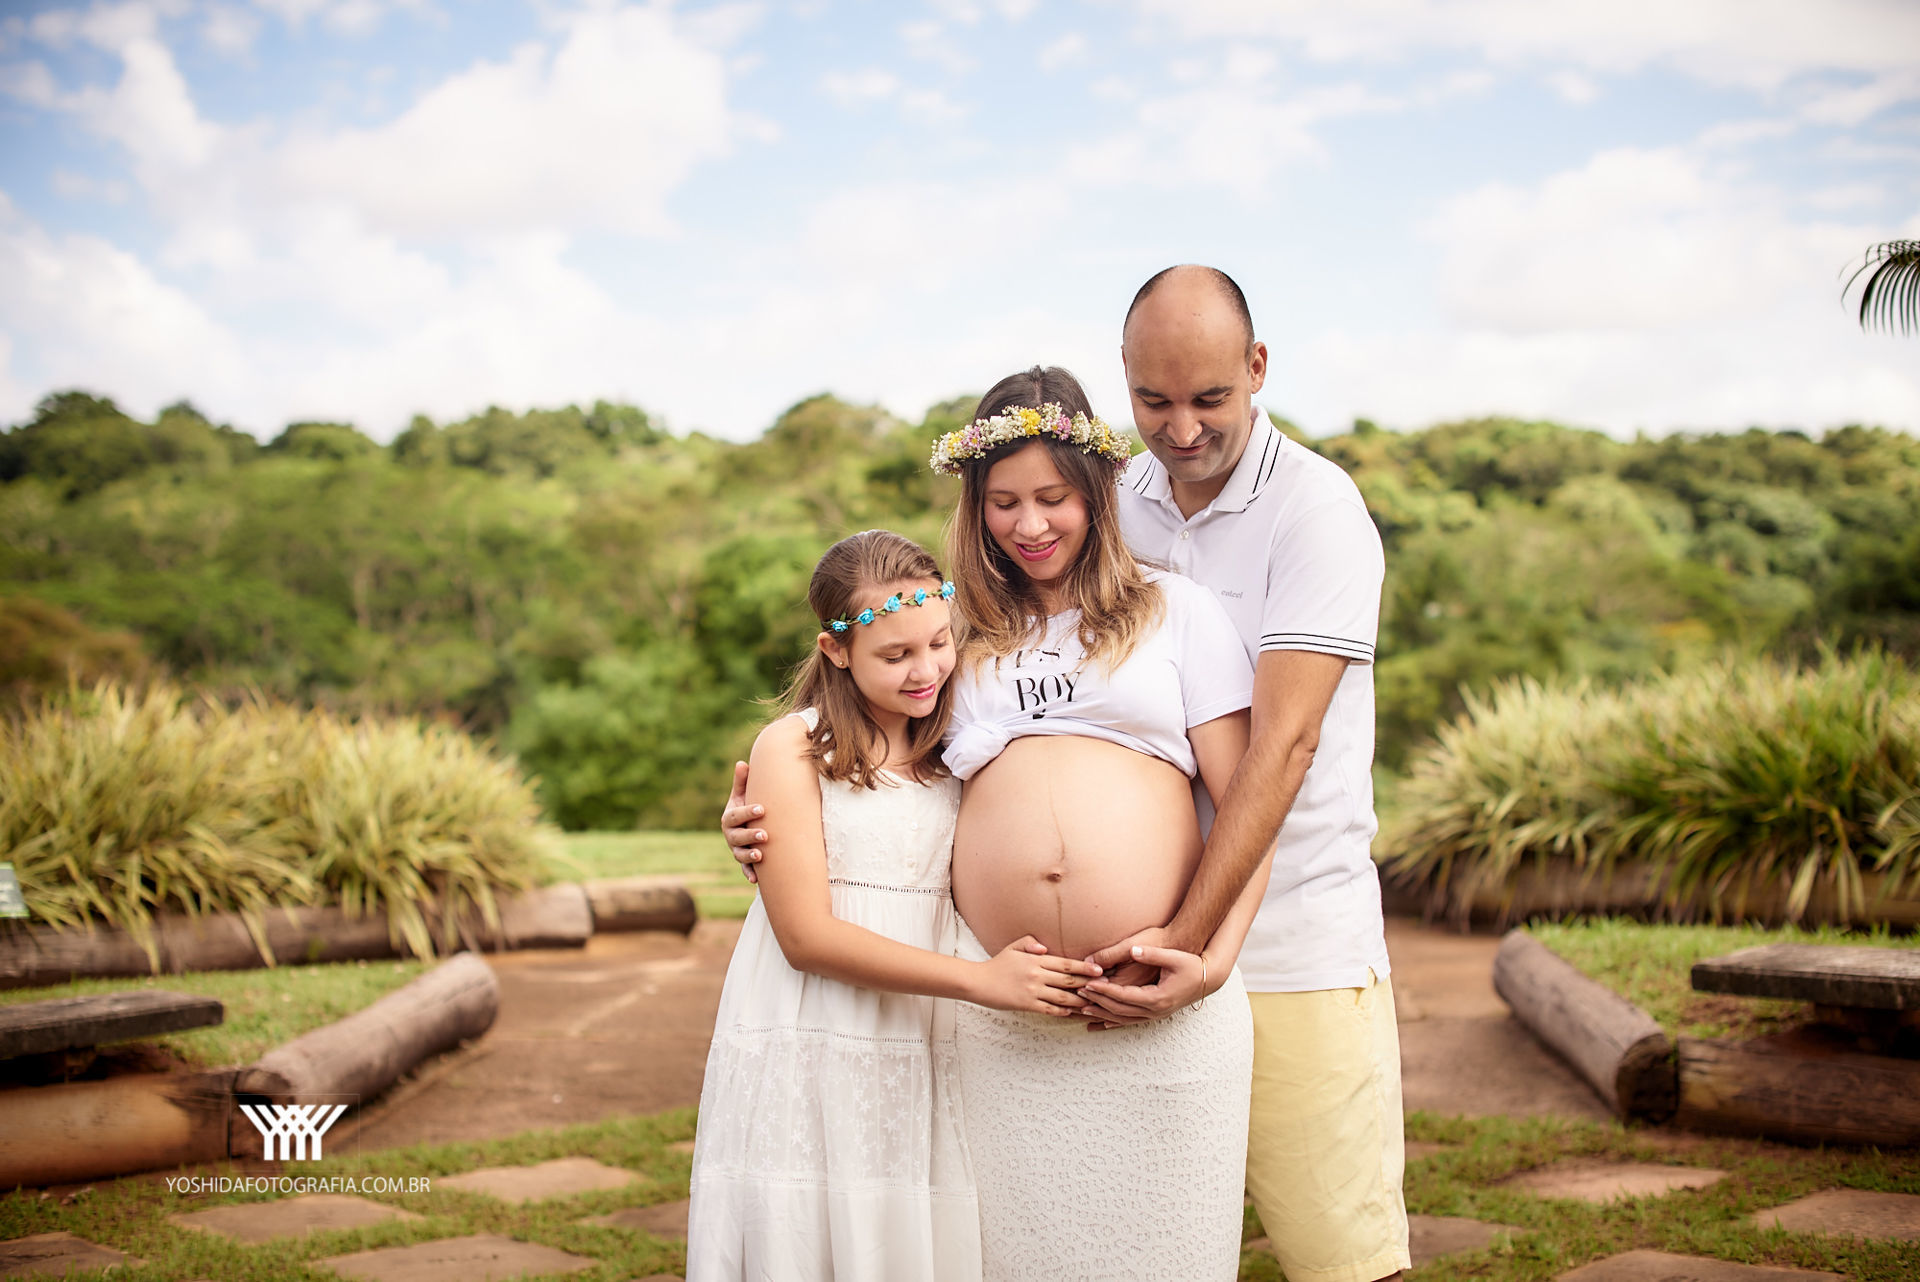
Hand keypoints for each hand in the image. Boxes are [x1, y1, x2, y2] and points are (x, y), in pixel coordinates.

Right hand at [720, 761, 765, 883]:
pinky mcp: (744, 862)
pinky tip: (755, 880)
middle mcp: (730, 835)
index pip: (736, 815)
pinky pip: (744, 870)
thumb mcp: (743, 795)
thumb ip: (743, 782)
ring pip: (739, 854)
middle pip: (736, 837)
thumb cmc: (748, 806)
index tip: (762, 809)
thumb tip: (742, 763)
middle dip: (749, 836)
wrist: (749, 825)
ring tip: (760, 855)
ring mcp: (736, 849)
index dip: (747, 812)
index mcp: (729, 817)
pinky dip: (749, 874)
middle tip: (765, 835)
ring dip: (749, 855)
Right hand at [973, 936, 1102, 1015]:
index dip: (1085, 968)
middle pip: (1069, 980)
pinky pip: (1049, 1009)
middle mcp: (1036, 975)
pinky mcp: (1027, 1004)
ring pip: (1063, 997)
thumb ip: (1030, 943)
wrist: (978, 982)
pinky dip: (1063, 1011)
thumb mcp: (1013, 947)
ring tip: (1094, 1002)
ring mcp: (1032, 990)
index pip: (1066, 964)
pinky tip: (1072, 1012)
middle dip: (1089, 984)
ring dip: (1080, 1000)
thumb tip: (1045, 948)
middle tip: (1106, 987)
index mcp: (1035, 959)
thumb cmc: (997, 964)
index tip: (1100, 970)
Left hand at [1080, 944, 1207, 1028]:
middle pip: (1119, 1010)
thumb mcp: (1172, 957)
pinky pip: (1131, 1021)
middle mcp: (1155, 1010)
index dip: (1104, 991)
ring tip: (1083, 1010)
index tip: (1087, 984)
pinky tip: (1102, 1023)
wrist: (1207, 978)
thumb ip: (1151, 954)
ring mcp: (1156, 1015)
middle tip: (1078, 995)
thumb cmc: (1190, 964)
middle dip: (1098, 1003)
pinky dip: (1115, 1022)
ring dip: (1102, 1015)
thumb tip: (1134, 950)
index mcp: (1157, 997)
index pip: (1123, 996)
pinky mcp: (1156, 1014)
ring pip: (1123, 1019)